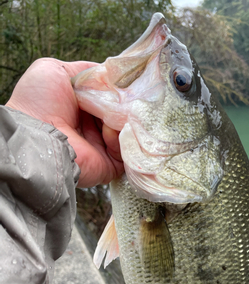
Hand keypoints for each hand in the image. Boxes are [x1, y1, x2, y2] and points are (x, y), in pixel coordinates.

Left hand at [6, 58, 123, 187]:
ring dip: (123, 117)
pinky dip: (121, 136)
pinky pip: (127, 148)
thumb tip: (111, 73)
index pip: (111, 95)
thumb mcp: (56, 71)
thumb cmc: (38, 102)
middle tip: (123, 96)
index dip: (120, 87)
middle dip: (125, 101)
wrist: (36, 135)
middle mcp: (94, 127)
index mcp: (82, 107)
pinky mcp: (110, 164)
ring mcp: (103, 146)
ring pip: (128, 128)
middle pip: (123, 111)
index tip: (128, 80)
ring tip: (112, 113)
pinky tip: (108, 130)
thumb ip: (85, 71)